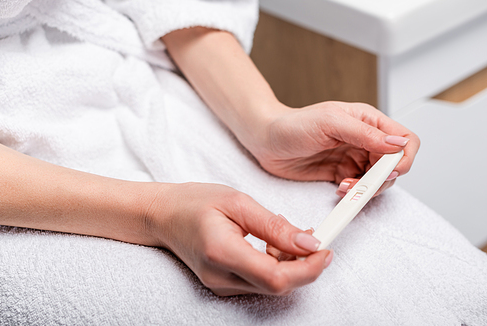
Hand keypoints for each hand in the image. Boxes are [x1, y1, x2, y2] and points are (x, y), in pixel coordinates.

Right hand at [148, 182, 331, 295]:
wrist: (162, 215)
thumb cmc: (194, 202)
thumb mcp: (237, 202)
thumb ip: (274, 226)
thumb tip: (308, 243)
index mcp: (222, 253)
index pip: (276, 278)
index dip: (308, 269)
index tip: (326, 250)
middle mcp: (221, 277)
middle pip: (278, 286)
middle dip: (304, 264)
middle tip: (312, 237)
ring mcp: (221, 285)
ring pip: (271, 285)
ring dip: (291, 264)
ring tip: (289, 234)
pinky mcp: (223, 284)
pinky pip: (260, 282)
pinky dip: (276, 265)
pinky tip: (274, 244)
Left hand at [245, 101, 419, 195]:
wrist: (265, 141)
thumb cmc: (292, 125)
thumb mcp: (330, 122)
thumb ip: (365, 133)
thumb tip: (398, 143)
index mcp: (367, 120)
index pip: (405, 139)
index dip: (403, 158)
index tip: (388, 171)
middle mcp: (364, 139)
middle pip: (394, 164)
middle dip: (382, 178)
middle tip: (361, 183)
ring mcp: (353, 157)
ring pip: (378, 179)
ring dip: (367, 188)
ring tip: (345, 185)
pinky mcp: (341, 173)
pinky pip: (359, 188)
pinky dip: (355, 193)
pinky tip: (340, 189)